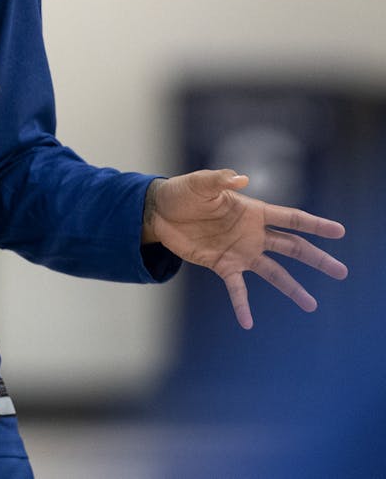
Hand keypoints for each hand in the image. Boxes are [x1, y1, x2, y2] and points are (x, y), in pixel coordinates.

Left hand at [143, 169, 346, 328]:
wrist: (160, 211)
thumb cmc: (183, 193)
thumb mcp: (201, 183)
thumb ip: (220, 180)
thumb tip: (241, 178)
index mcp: (253, 211)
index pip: (291, 218)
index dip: (315, 225)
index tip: (339, 232)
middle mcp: (252, 234)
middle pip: (292, 247)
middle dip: (317, 259)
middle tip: (341, 272)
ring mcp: (240, 251)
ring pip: (273, 272)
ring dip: (292, 288)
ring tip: (312, 305)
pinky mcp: (222, 265)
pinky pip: (237, 289)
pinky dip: (242, 305)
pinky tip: (248, 323)